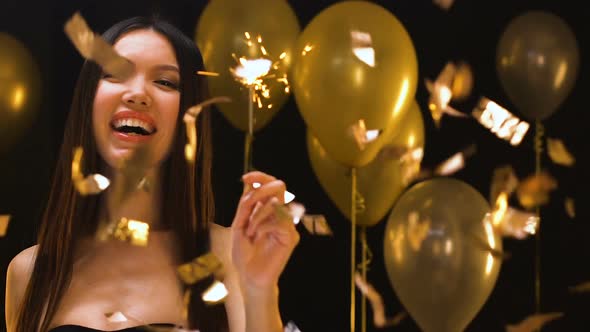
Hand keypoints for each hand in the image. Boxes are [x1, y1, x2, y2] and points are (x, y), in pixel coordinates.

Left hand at [231, 171, 299, 293]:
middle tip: (248, 203)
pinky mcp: (291, 237)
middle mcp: (280, 214)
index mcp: (268, 209)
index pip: (271, 184)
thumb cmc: (244, 253)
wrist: (249, 277)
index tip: (246, 178)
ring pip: (277, 203)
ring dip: (258, 214)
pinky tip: (255, 237)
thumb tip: (249, 181)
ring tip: (249, 230)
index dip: (260, 177)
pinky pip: (278, 221)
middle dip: (262, 190)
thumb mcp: (240, 224)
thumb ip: (246, 204)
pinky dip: (262, 226)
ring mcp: (288, 225)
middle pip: (280, 187)